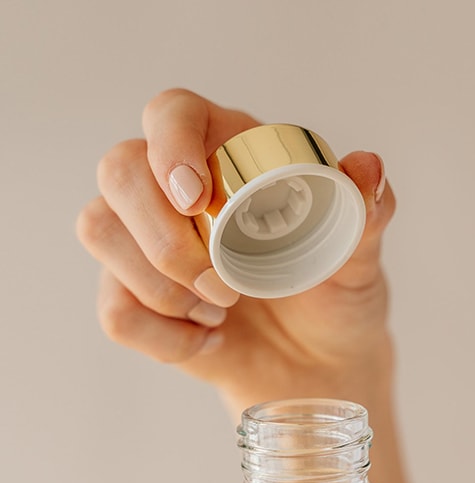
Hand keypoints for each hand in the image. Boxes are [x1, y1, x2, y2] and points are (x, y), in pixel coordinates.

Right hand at [77, 89, 395, 417]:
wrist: (318, 367)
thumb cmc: (337, 300)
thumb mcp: (360, 259)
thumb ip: (367, 213)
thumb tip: (366, 170)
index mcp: (229, 155)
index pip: (172, 114)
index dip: (170, 145)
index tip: (196, 199)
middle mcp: (176, 191)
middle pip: (120, 170)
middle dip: (163, 237)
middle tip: (224, 287)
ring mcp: (147, 244)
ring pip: (99, 230)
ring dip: (157, 286)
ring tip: (219, 313)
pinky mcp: (135, 297)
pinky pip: (114, 310)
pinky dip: (162, 337)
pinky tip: (208, 340)